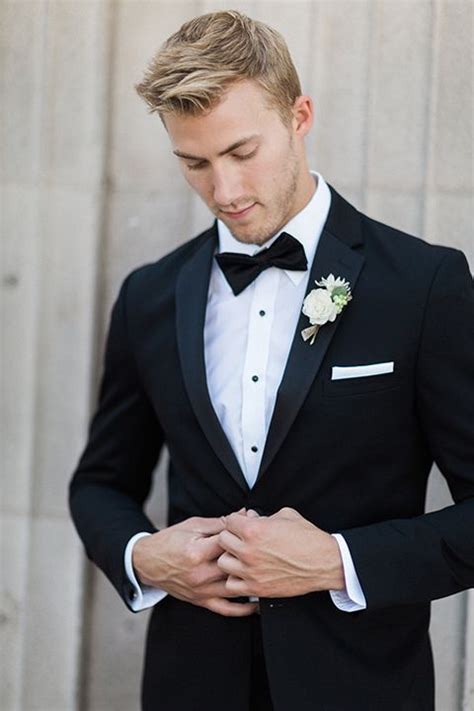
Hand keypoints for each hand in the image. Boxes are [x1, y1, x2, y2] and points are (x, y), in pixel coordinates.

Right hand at [132, 513, 257, 616]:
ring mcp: (201, 590)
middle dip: (250, 556)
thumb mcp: (193, 526)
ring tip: (267, 574)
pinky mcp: (200, 601)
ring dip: (251, 581)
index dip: (243, 534)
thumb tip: (243, 514)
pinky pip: (226, 609)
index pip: (228, 543)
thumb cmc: (169, 541)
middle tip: (264, 549)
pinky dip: (243, 609)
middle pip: (234, 566)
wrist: (147, 562)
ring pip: (234, 588)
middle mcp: (200, 574)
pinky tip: (256, 604)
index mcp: (196, 552)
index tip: (255, 529)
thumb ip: (219, 523)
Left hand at [217, 507, 344, 597]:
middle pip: (222, 540)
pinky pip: (231, 585)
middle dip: (231, 536)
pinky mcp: (257, 588)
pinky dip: (236, 579)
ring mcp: (251, 571)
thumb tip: (250, 516)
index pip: (229, 521)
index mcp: (254, 529)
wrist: (323, 562)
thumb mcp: (285, 515)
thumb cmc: (307, 538)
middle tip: (241, 538)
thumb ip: (263, 515)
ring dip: (231, 558)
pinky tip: (245, 573)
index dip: (236, 520)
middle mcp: (249, 550)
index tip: (242, 523)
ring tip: (242, 556)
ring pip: (223, 563)